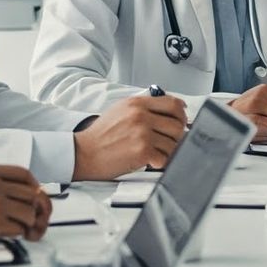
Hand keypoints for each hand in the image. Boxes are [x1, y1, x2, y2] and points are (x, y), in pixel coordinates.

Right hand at [0, 161, 50, 249]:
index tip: (34, 195)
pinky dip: (18, 233)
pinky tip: (8, 233)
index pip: (24, 174)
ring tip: (19, 227)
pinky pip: (19, 228)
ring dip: (27, 222)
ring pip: (29, 212)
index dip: (34, 186)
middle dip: (32, 207)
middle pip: (30, 194)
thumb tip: (6, 182)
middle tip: (29, 216)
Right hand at [73, 92, 187, 177]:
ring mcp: (142, 134)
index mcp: (137, 104)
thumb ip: (144, 107)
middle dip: (178, 136)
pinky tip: (152, 161)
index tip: (182, 121)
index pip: (174, 104)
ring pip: (174, 143)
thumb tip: (170, 109)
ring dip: (169, 151)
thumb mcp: (121, 109)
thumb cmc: (101, 134)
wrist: (84, 153)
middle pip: (178, 125)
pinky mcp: (142, 151)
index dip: (182, 115)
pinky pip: (165, 158)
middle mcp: (141, 116)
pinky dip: (161, 162)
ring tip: (157, 152)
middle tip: (171, 141)